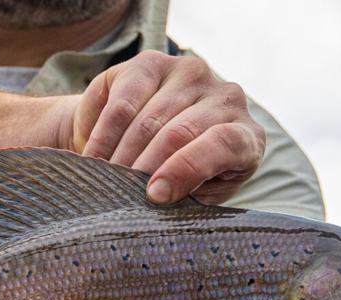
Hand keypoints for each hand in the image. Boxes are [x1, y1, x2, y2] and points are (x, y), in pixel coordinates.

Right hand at [71, 51, 266, 205]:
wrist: (152, 141)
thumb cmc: (181, 178)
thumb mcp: (194, 194)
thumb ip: (187, 194)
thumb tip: (159, 196)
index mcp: (246, 136)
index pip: (223, 144)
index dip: (186, 170)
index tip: (154, 195)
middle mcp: (227, 97)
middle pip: (180, 132)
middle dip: (145, 167)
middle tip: (120, 194)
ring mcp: (191, 74)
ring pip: (148, 120)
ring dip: (121, 155)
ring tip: (105, 180)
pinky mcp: (153, 63)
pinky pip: (123, 102)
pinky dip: (104, 135)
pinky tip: (94, 157)